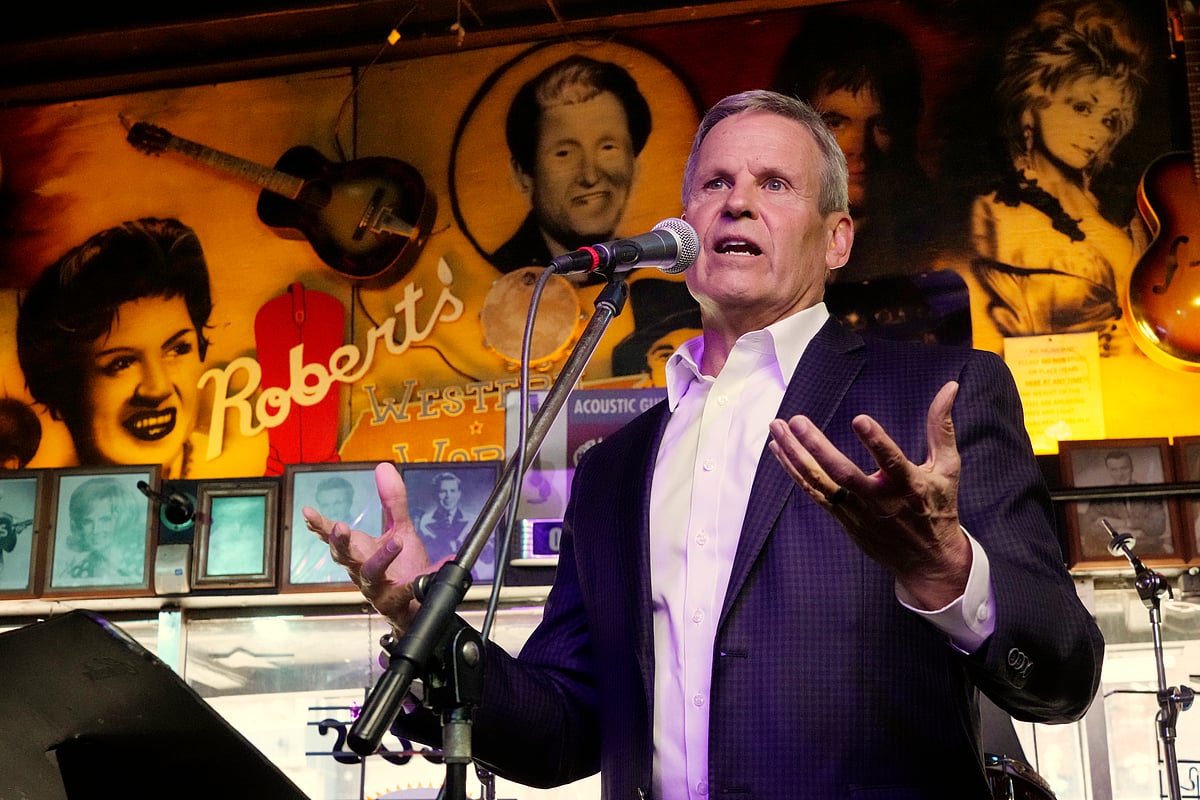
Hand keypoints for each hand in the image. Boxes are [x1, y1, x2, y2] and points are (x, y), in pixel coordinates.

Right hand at [302, 462, 443, 632]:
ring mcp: (377, 588)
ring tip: (397, 542)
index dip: (319, 525)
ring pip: (371, 574)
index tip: (307, 512)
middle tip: (340, 528)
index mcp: (359, 552)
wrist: (416, 606)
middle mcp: (362, 570)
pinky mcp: (397, 602)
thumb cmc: (402, 568)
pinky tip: (434, 568)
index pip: (333, 536)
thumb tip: (383, 467)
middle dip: (340, 542)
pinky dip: (423, 578)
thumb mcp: (400, 529)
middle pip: (344, 557)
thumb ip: (393, 501)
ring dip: (381, 557)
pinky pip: (409, 590)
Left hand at [766, 381, 971, 608]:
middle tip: (797, 421)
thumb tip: (950, 386)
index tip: (859, 419)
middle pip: (843, 473)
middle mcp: (880, 500)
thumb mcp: (947, 468)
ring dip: (795, 455)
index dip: (876, 442)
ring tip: (776, 428)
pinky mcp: (843, 519)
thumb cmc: (938, 507)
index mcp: (909, 485)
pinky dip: (794, 471)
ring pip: (820, 483)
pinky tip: (778, 450)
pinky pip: (813, 493)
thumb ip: (942, 427)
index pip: (891, 461)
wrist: (928, 561)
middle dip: (817, 447)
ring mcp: (857, 512)